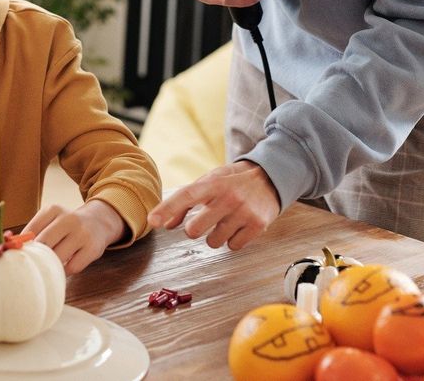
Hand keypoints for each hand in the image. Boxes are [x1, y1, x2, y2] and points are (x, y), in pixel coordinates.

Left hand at [26, 199, 124, 274]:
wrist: (99, 222)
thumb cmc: (66, 225)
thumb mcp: (51, 219)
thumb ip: (34, 231)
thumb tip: (12, 247)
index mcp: (53, 209)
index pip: (31, 230)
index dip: (23, 246)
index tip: (17, 255)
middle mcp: (69, 219)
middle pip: (44, 243)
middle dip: (35, 256)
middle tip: (30, 266)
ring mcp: (82, 234)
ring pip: (57, 257)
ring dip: (50, 265)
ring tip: (46, 267)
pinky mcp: (92, 249)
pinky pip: (72, 267)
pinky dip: (64, 271)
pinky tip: (62, 268)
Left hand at [147, 161, 280, 249]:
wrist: (271, 177)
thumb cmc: (233, 181)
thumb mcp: (210, 182)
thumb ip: (187, 200)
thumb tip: (166, 224)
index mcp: (213, 183)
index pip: (186, 196)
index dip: (167, 209)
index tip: (152, 221)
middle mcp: (228, 197)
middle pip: (195, 230)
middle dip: (194, 230)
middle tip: (204, 220)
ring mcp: (244, 212)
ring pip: (214, 242)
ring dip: (216, 236)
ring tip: (225, 221)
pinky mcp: (258, 225)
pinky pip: (234, 246)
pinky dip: (233, 240)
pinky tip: (239, 225)